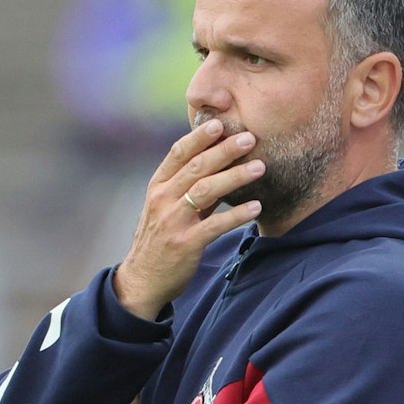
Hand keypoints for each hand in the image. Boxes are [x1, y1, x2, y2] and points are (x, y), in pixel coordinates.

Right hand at [115, 119, 265, 318]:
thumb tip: (217, 162)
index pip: (178, 153)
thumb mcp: (165, 207)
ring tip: (260, 167)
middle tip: (250, 138)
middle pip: (196, 167)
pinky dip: (236, 214)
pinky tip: (255, 207)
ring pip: (206, 191)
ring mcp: (173, 221)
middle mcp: (162, 199)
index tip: (221, 123)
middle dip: (225, 150)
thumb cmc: (159, 239)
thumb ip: (186, 186)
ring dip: (235, 177)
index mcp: (158, 186)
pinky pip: (215, 225)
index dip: (200, 136)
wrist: (143, 280)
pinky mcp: (185, 244)